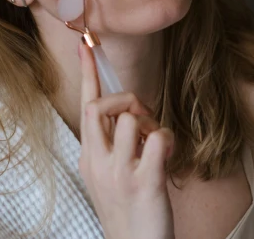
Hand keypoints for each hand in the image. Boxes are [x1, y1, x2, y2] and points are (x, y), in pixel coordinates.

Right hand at [77, 39, 174, 238]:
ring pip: (132, 118)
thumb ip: (114, 143)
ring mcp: (119, 172)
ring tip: (156, 147)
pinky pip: (158, 138)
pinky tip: (168, 157)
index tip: (86, 44)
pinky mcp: (144, 181)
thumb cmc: (128, 209)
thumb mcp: (109, 174)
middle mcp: (98, 162)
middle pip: (101, 106)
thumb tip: (131, 112)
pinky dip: (168, 140)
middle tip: (143, 118)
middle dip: (126, 99)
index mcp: (89, 157)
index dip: (88, 73)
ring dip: (151, 124)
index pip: (86, 107)